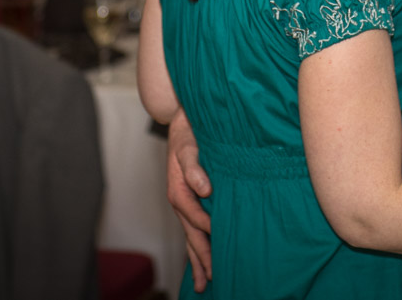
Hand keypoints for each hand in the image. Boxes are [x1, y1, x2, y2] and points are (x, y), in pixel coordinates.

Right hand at [166, 111, 212, 290]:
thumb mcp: (189, 145)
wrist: (184, 118)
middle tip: (209, 281)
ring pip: (191, 235)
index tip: (223, 241)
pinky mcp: (192, 199)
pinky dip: (200, 243)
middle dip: (200, 258)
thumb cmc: (189, 130)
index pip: (194, 216)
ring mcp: (185, 201)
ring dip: (197, 258)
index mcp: (178, 189)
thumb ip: (194, 167)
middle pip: (190, 234)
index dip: (208, 229)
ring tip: (203, 283)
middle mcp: (180, 199)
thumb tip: (204, 189)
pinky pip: (194, 227)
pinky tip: (205, 256)